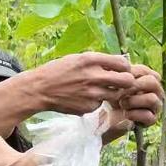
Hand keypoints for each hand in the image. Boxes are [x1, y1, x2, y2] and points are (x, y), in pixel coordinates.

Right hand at [18, 52, 136, 115]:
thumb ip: (98, 61)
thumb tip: (120, 63)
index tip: (121, 70)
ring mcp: (92, 94)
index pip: (123, 63)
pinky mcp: (88, 107)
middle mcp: (93, 76)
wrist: (39, 89)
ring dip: (112, 93)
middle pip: (127, 81)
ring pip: (116, 94)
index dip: (125, 68)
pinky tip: (83, 98)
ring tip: (99, 90)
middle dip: (126, 82)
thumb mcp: (77, 58)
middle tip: (119, 83)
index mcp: (90, 60)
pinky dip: (95, 101)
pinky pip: (100, 104)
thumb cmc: (57, 71)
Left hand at [118, 64, 163, 126]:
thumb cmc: (113, 95)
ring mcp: (156, 105)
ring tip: (122, 104)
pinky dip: (134, 114)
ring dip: (132, 101)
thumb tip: (113, 66)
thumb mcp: (114, 82)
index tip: (115, 81)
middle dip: (132, 87)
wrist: (109, 116)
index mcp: (149, 77)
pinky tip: (126, 114)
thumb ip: (117, 73)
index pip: (145, 70)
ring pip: (152, 99)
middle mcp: (156, 90)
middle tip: (118, 92)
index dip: (128, 75)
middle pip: (152, 81)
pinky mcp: (152, 119)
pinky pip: (148, 116)